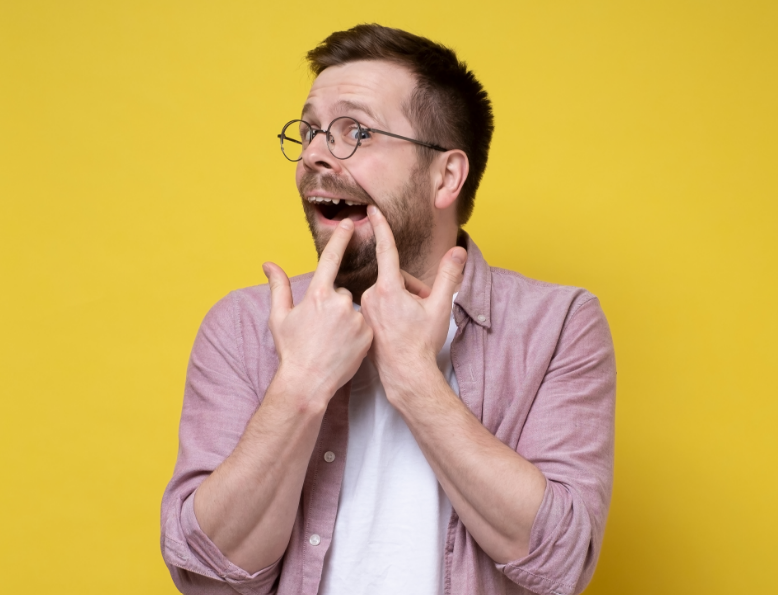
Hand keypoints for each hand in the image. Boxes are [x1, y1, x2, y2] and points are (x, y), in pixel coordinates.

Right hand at [262, 218, 372, 404]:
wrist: (308, 383)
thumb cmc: (291, 350)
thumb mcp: (279, 317)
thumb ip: (278, 287)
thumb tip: (268, 264)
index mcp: (317, 295)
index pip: (331, 258)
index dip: (341, 238)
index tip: (350, 223)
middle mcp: (339, 302)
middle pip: (340, 292)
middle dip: (332, 305)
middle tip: (321, 329)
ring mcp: (356, 318)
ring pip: (352, 308)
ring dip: (344, 318)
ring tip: (332, 340)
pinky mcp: (368, 333)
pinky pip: (363, 323)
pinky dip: (356, 331)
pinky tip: (344, 346)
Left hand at [360, 206, 466, 394]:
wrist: (405, 374)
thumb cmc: (421, 343)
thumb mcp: (440, 307)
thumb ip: (448, 276)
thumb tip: (458, 251)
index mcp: (388, 288)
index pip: (386, 250)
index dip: (381, 227)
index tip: (371, 210)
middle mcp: (371, 296)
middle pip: (395, 277)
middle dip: (412, 288)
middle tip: (423, 309)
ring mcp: (365, 309)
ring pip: (387, 292)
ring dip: (402, 300)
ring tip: (411, 322)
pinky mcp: (363, 320)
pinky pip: (379, 305)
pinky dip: (391, 311)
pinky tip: (399, 329)